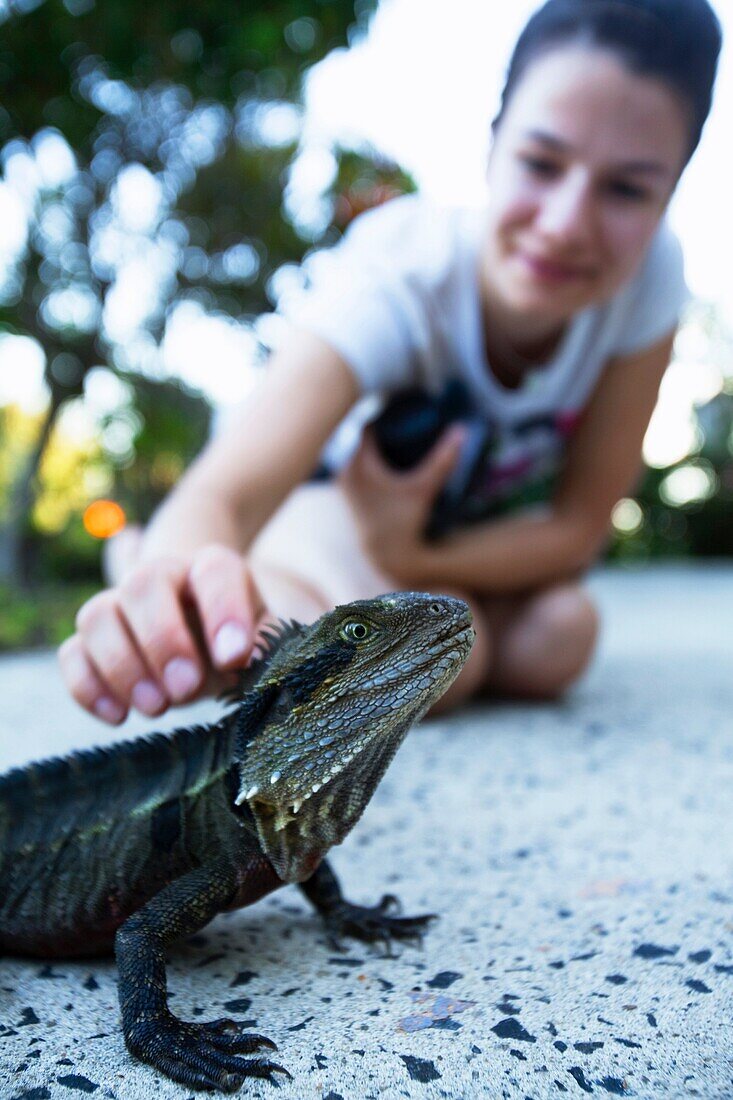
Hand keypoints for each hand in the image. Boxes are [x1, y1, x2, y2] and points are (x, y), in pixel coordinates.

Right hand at [58, 545, 269, 724]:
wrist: (205, 638)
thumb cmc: (238, 640)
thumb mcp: (262, 639)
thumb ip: (264, 646)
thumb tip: (251, 662)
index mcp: (211, 569)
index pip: (214, 571)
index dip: (224, 610)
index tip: (235, 657)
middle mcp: (161, 576)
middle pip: (143, 584)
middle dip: (162, 639)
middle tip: (186, 688)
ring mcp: (120, 604)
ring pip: (98, 616)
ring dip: (122, 666)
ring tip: (157, 708)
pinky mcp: (92, 641)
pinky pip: (73, 653)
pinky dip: (88, 687)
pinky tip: (118, 717)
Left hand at [339, 425, 463, 583]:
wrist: (386, 555)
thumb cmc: (404, 523)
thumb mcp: (424, 490)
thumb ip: (443, 460)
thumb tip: (462, 430)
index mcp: (358, 463)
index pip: (368, 423)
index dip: (385, 411)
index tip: (402, 402)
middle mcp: (344, 468)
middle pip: (360, 432)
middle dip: (381, 422)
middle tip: (405, 410)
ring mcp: (343, 479)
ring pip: (356, 446)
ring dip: (374, 437)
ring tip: (398, 423)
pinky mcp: (347, 489)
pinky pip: (354, 458)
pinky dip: (369, 451)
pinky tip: (387, 445)